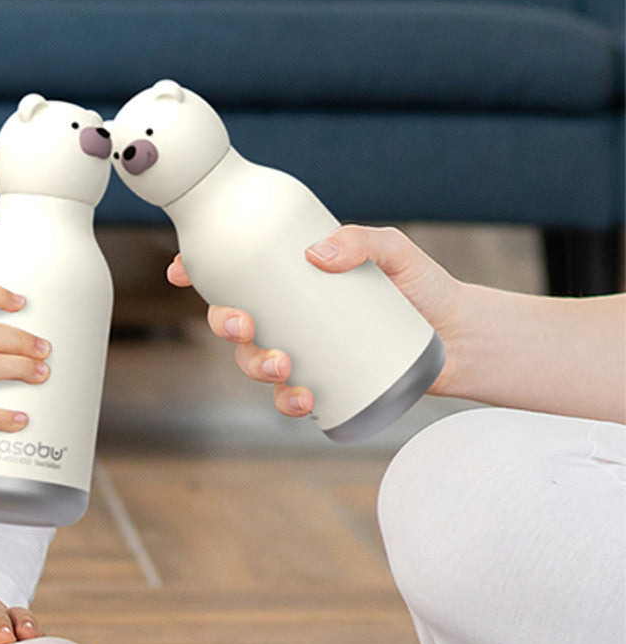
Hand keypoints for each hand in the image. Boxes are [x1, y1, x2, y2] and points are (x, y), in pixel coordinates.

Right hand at [169, 225, 464, 417]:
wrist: (461, 337)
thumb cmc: (424, 287)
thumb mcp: (395, 251)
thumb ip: (362, 240)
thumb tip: (317, 254)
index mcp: (294, 281)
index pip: (236, 273)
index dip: (199, 271)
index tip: (182, 270)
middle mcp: (291, 317)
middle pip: (234, 321)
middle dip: (223, 324)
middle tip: (242, 325)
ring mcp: (304, 352)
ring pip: (255, 363)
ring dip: (254, 367)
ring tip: (283, 366)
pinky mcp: (324, 385)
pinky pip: (289, 399)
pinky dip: (287, 403)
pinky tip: (301, 400)